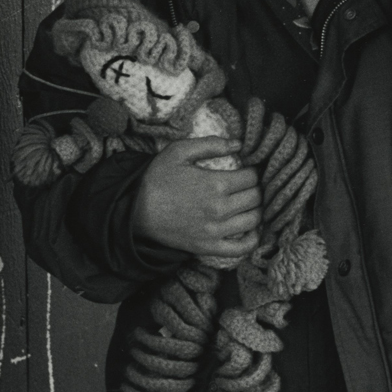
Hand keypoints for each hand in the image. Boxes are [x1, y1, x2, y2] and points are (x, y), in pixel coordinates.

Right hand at [131, 137, 261, 259]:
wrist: (136, 211)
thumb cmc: (157, 179)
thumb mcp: (179, 151)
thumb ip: (210, 144)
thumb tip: (239, 143)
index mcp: (216, 184)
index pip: (252, 177)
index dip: (253, 171)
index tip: (248, 170)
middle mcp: (220, 209)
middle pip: (256, 197)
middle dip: (256, 188)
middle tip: (248, 185)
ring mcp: (216, 230)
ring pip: (254, 219)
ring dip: (256, 209)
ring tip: (248, 202)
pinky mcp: (209, 247)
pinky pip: (241, 248)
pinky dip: (252, 239)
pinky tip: (250, 229)